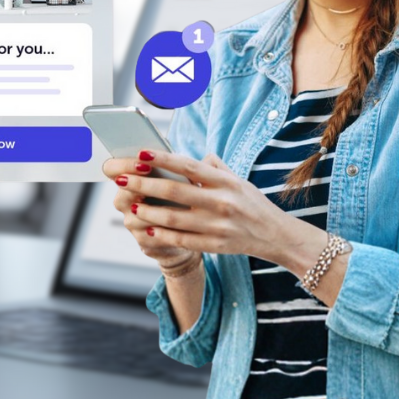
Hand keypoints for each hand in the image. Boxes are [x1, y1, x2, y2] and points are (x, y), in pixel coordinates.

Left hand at [107, 148, 302, 265]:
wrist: (276, 235)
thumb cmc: (252, 203)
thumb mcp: (238, 179)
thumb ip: (214, 167)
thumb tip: (192, 156)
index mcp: (225, 181)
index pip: (188, 166)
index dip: (162, 159)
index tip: (140, 153)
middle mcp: (221, 201)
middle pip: (174, 191)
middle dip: (144, 185)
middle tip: (123, 179)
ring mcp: (218, 225)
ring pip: (174, 218)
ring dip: (148, 212)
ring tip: (131, 206)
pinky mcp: (216, 245)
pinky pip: (183, 240)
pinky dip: (163, 236)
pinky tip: (148, 230)